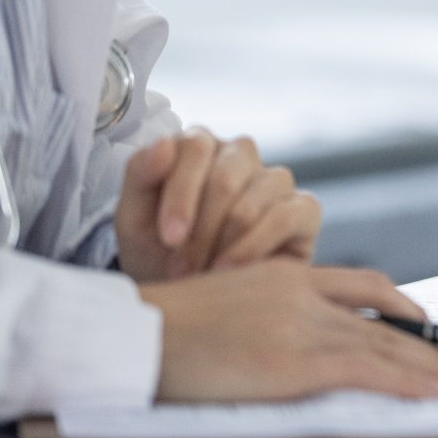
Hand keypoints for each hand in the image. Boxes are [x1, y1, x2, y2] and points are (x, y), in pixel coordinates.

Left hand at [115, 130, 320, 283]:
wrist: (191, 293)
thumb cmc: (159, 252)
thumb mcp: (134, 219)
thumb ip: (140, 175)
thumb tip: (164, 144)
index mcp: (199, 145)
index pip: (195, 146)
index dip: (181, 194)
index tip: (168, 238)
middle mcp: (240, 153)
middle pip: (226, 177)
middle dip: (200, 230)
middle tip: (180, 268)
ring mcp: (275, 179)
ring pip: (253, 201)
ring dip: (222, 245)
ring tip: (202, 274)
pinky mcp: (304, 208)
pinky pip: (285, 217)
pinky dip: (253, 248)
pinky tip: (231, 270)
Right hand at [138, 262, 437, 402]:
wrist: (134, 335)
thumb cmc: (166, 328)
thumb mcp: (228, 302)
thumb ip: (269, 312)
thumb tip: (290, 338)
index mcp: (287, 277)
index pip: (363, 285)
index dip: (401, 306)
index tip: (425, 323)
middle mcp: (303, 296)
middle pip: (385, 317)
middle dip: (431, 343)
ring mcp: (301, 328)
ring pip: (385, 346)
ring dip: (433, 367)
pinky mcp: (294, 363)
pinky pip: (367, 372)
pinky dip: (407, 383)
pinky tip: (433, 392)